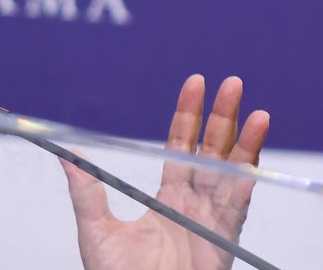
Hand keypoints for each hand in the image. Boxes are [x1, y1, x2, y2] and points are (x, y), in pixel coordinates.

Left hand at [63, 75, 269, 269]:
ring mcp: (211, 220)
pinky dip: (247, 178)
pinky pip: (238, 204)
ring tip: (258, 111)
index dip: (188, 115)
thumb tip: (65, 155)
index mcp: (167, 198)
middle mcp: (193, 204)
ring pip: (231, 172)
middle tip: (232, 82)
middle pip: (211, 150)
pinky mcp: (222, 239)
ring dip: (244, 141)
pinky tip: (254, 154)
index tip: (195, 84)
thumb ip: (85, 191)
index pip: (180, 146)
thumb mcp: (95, 229)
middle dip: (222, 116)